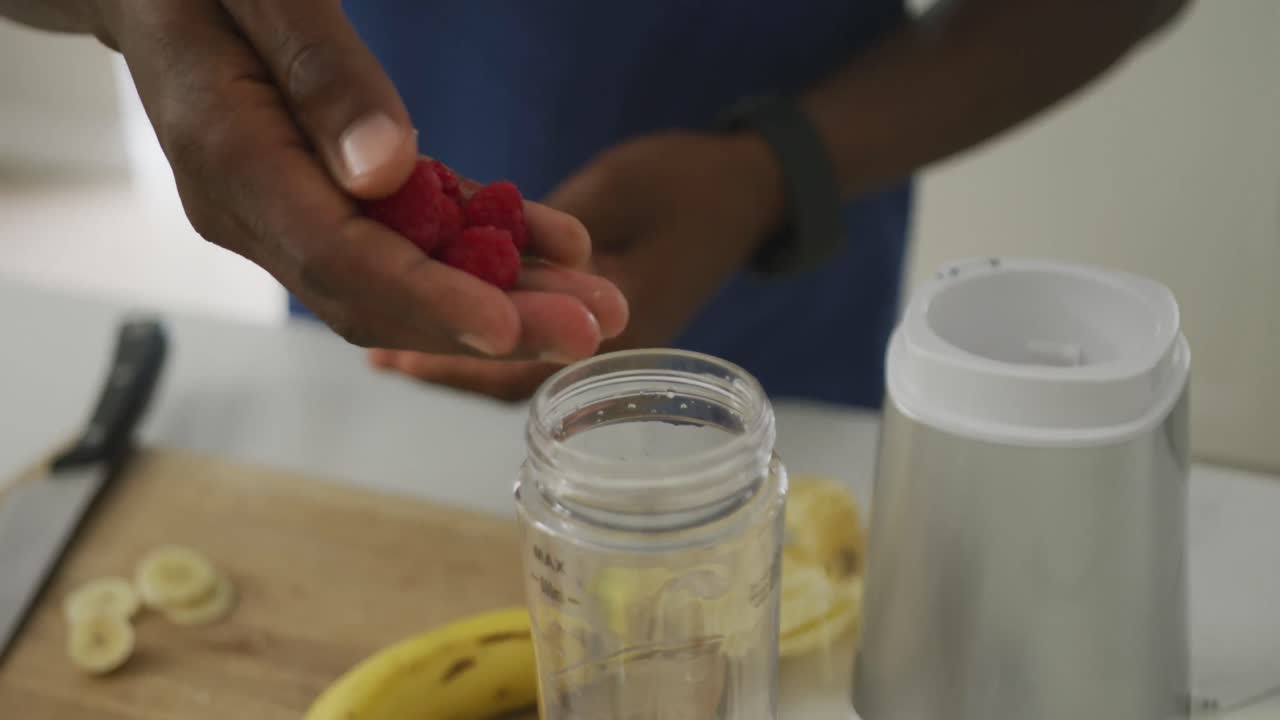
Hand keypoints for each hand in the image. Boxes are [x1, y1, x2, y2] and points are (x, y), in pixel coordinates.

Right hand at [86, 0, 622, 359]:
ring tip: (596, 299)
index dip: (428, 298)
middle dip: (491, 319)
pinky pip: (408, 239)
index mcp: (231, 160)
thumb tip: (384, 172)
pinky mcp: (326, 201)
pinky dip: (481, 246)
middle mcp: (258, 211)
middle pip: (382, 293)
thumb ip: (319, 75)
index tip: (507, 326)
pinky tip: (553, 243)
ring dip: (503, 295)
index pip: (338, 260)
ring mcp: (292, 214)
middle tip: (593, 326)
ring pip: (403, 280)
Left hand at [370, 131, 784, 400]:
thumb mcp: (620, 191)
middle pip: (511, 370)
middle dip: (446, 360)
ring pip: (521, 357)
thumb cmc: (695, 183)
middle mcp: (608, 342)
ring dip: (463, 348)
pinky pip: (539, 331)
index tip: (394, 354)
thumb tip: (473, 251)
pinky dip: (491, 324)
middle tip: (383, 358)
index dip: (453, 353)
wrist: (757, 189)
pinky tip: (455, 311)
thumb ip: (549, 227)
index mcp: (615, 316)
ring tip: (399, 346)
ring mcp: (607, 333)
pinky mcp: (606, 313)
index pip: (521, 352)